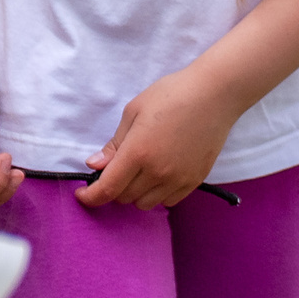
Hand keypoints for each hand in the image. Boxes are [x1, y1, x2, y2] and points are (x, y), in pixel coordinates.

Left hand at [76, 65, 242, 209]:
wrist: (216, 94)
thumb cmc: (172, 94)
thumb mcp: (134, 111)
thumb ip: (114, 143)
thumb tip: (94, 165)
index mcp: (137, 153)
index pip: (107, 189)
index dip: (90, 197)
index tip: (82, 194)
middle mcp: (157, 172)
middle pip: (124, 198)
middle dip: (113, 188)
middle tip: (116, 170)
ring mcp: (178, 179)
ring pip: (145, 203)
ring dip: (135, 193)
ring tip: (139, 173)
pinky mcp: (195, 180)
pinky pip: (169, 201)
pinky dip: (157, 194)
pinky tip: (159, 176)